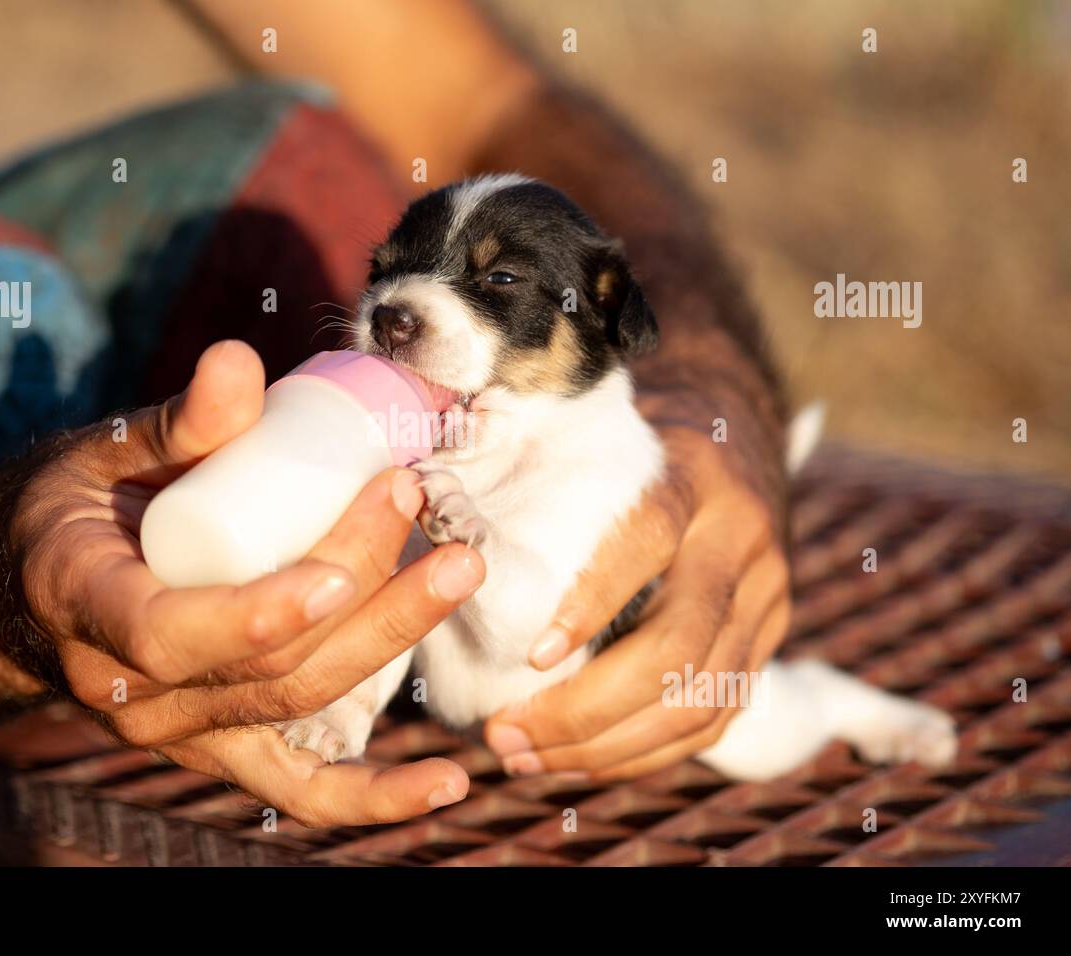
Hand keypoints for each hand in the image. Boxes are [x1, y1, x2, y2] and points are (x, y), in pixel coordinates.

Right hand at [10, 340, 484, 824]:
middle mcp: (132, 690)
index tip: (335, 574)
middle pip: (266, 664)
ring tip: (459, 569)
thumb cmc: (76, 505)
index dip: (255, 615)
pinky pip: (296, 784)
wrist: (34, 585)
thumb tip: (239, 360)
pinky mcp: (221, 743)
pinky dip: (372, 796)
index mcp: (88, 605)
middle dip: (362, 593)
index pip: (172, 634)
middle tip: (424, 512)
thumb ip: (177, 422)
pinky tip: (448, 786)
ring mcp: (181, 727)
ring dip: (389, 641)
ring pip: (298, 703)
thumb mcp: (103, 453)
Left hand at [483, 427, 789, 780]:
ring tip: (527, 758)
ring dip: (609, 747)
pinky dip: (645, 755)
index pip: (649, 535)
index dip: (592, 598)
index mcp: (690, 473)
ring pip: (701, 700)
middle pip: (680, 644)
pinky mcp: (768, 641)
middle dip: (587, 708)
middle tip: (504, 733)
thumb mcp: (593, 435)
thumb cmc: (629, 447)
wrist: (736, 436)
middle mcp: (740, 537)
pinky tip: (580, 761)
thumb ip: (533, 468)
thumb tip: (430, 508)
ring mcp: (766, 595)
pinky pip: (715, 721)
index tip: (531, 655)